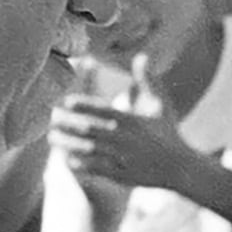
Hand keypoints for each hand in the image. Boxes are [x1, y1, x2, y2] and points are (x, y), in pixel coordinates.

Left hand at [50, 92, 196, 198]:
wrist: (180, 167)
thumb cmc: (167, 132)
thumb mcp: (160, 104)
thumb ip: (148, 80)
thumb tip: (142, 55)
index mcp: (132, 120)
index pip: (103, 110)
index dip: (83, 105)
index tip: (66, 101)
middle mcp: (126, 139)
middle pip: (90, 129)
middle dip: (68, 123)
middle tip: (51, 118)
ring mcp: (124, 158)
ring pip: (89, 150)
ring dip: (68, 143)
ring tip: (52, 138)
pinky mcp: (123, 175)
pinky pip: (98, 169)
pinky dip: (81, 164)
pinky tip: (67, 159)